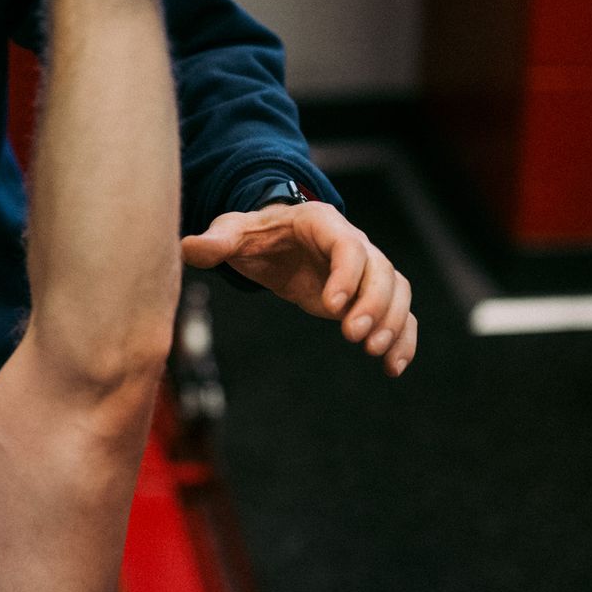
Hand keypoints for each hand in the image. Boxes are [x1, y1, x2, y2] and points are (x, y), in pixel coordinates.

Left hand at [181, 202, 417, 376]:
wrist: (274, 240)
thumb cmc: (255, 235)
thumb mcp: (233, 233)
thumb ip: (217, 241)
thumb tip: (189, 248)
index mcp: (321, 223)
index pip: (347, 245)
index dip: (347, 274)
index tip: (332, 307)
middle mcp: (353, 242)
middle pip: (381, 270)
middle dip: (373, 304)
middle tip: (353, 336)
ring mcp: (366, 269)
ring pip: (397, 290)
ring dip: (392, 322)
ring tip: (375, 354)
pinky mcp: (370, 294)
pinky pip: (399, 312)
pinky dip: (403, 338)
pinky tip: (394, 368)